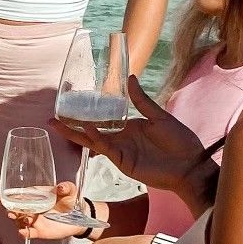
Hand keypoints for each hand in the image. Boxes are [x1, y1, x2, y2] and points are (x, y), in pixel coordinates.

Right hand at [0, 182, 89, 240]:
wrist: (80, 216)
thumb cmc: (70, 200)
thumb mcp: (70, 190)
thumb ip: (66, 187)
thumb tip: (60, 187)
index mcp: (33, 196)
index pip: (14, 197)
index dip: (4, 198)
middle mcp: (30, 208)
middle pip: (13, 209)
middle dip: (9, 210)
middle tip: (11, 211)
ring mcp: (33, 221)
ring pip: (18, 222)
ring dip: (17, 221)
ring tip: (24, 219)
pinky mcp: (39, 232)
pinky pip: (27, 234)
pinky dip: (23, 234)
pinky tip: (24, 232)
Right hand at [54, 75, 209, 195]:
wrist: (191, 165)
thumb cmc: (180, 142)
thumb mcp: (159, 116)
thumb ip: (141, 100)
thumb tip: (130, 77)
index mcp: (129, 128)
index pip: (103, 121)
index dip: (86, 116)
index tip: (69, 107)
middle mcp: (120, 140)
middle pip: (90, 132)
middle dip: (70, 127)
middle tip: (51, 119)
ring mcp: (120, 152)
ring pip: (91, 141)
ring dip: (74, 133)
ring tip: (56, 124)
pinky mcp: (123, 161)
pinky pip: (105, 148)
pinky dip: (95, 139)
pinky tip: (86, 129)